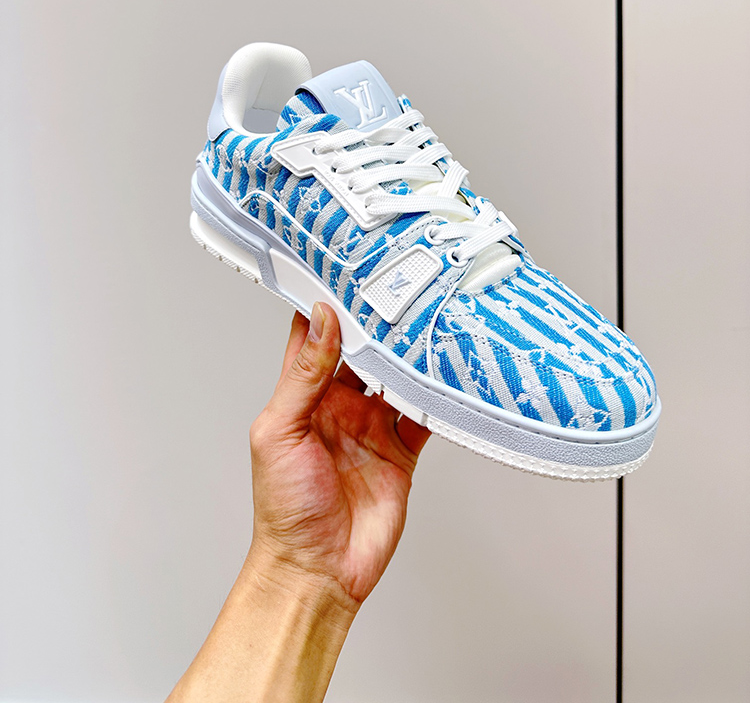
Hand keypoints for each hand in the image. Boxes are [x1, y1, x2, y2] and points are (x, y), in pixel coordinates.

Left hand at [246, 302, 430, 609]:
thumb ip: (304, 376)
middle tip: (400, 284)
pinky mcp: (401, 450)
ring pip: (398, 374)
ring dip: (411, 352)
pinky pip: (424, 412)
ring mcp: (372, 426)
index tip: (344, 267)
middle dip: (380, 320)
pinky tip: (448, 373)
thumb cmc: (284, 508)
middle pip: (365, 348)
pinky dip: (437, 394)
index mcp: (303, 393)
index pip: (314, 335)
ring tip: (428, 318)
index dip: (326, 301)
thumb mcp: (280, 432)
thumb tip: (322, 320)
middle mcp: (339, 403)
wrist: (317, 571)